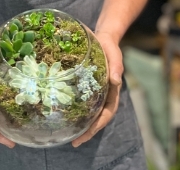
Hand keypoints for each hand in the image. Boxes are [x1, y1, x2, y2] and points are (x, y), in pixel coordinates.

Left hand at [72, 31, 122, 146]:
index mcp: (112, 91)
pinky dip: (74, 109)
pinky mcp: (85, 85)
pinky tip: (63, 112)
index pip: (106, 113)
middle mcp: (104, 94)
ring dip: (81, 123)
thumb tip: (115, 81)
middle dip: (87, 131)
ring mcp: (95, 91)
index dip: (97, 126)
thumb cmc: (110, 47)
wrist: (104, 38)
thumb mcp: (114, 55)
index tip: (87, 134)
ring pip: (89, 112)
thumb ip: (116, 67)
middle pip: (97, 118)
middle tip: (74, 142)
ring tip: (67, 134)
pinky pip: (81, 100)